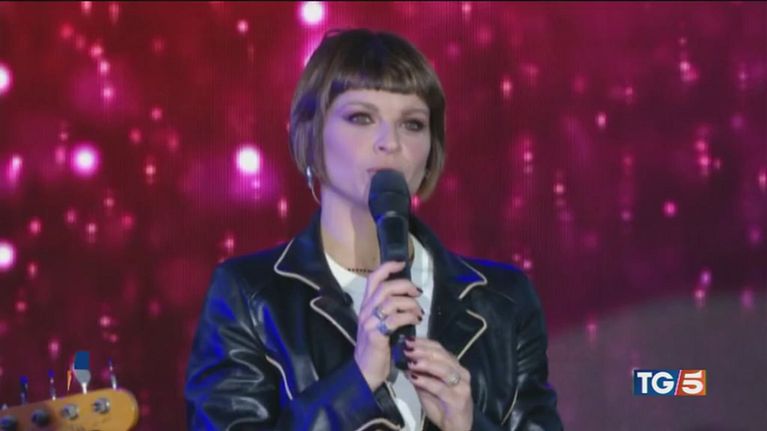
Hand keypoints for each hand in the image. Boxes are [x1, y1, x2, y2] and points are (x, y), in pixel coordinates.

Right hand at [354, 261, 423, 390]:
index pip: (373, 278)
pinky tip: (415, 321)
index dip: (388, 267)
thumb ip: (389, 310)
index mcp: (366, 306)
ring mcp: (369, 322)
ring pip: (392, 301)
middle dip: (406, 286)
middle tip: (418, 293)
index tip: (403, 263)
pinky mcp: (376, 335)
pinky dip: (409, 317)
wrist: (364, 372)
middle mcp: (365, 311)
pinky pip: (395, 319)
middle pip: (386, 287)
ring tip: (419, 313)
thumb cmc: (376, 349)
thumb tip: (408, 297)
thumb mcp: (379, 325)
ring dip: (411, 304)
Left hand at [404, 338, 472, 430]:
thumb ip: (419, 373)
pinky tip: (414, 378)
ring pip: (443, 369)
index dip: (423, 343)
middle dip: (422, 351)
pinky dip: (426, 381)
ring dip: (425, 364)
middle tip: (407, 349)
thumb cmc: (442, 405)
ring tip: (411, 362)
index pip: (439, 348)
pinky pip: (441, 387)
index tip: (407, 340)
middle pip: (442, 356)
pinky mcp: (459, 399)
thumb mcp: (427, 387)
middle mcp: (461, 372)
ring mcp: (462, 385)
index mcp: (454, 365)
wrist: (456, 427)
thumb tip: (404, 360)